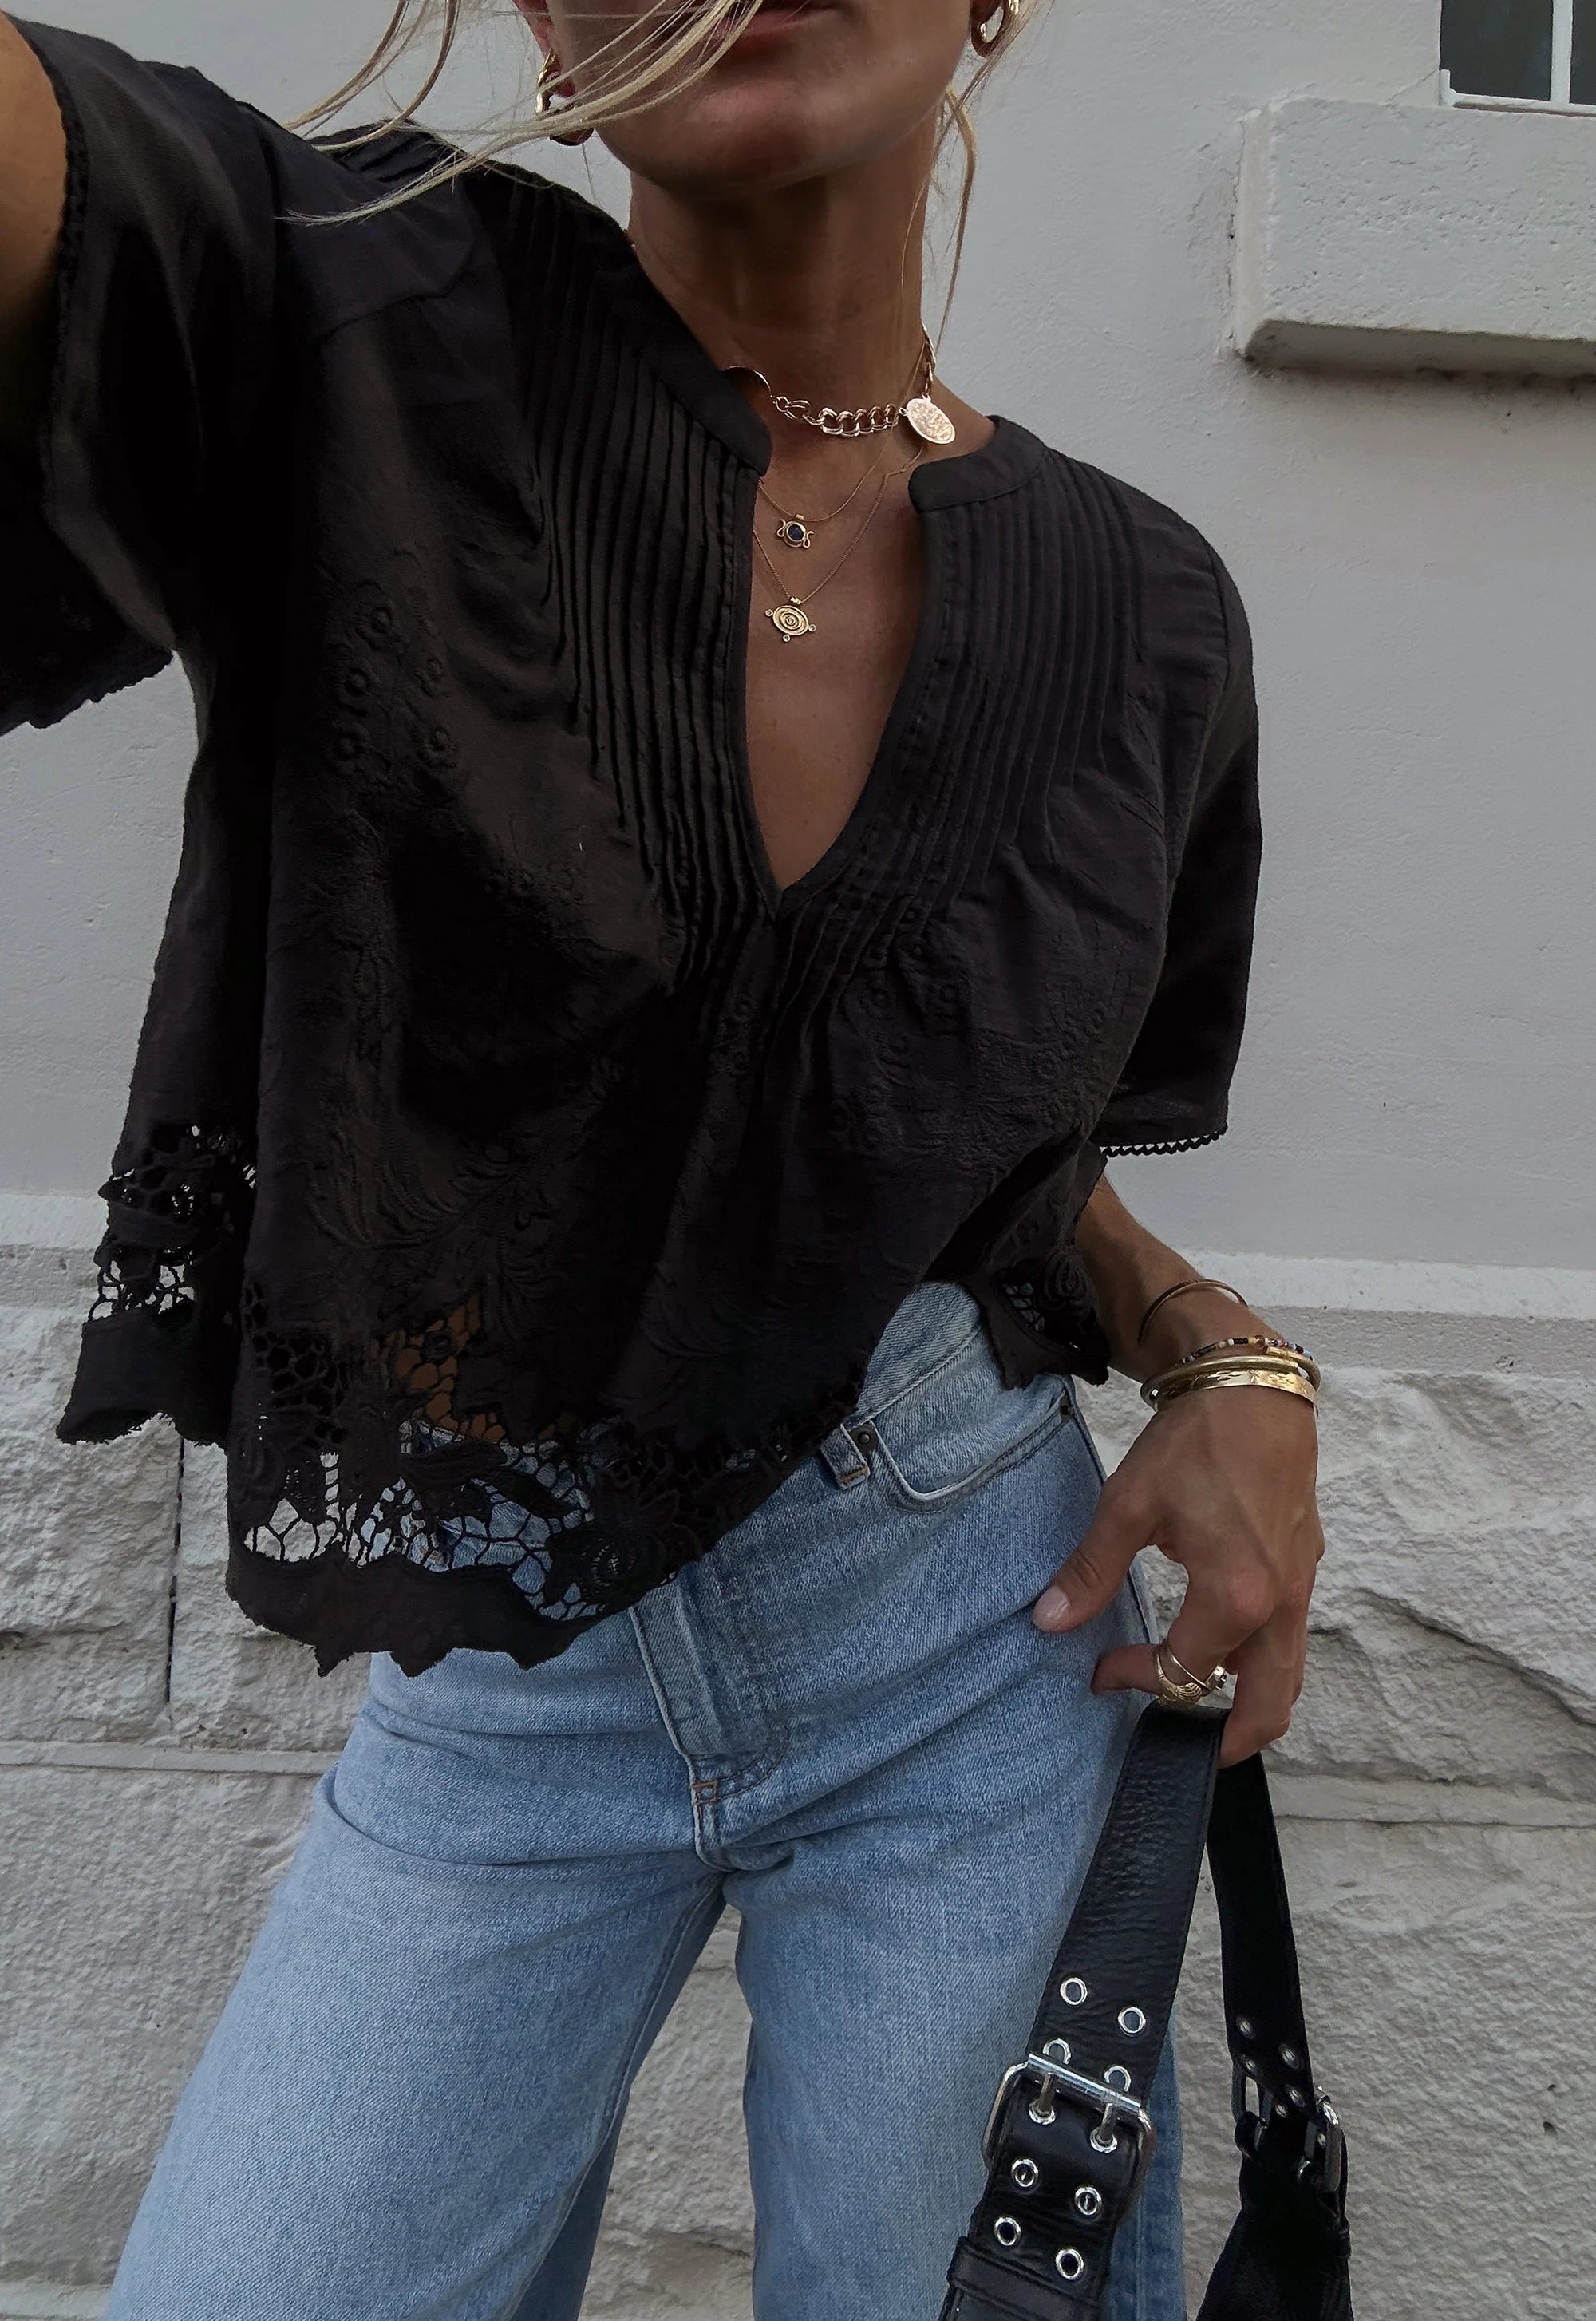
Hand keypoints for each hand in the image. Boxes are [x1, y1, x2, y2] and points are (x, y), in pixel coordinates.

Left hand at [1033, 1384, 1322, 1766]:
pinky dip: (1260, 1657)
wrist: (1253, 1389)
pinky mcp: (1305, 1565)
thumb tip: (1049, 1621)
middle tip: (1179, 1741)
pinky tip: (1219, 1637)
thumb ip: (1091, 1572)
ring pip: (1285, 1674)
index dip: (1135, 1680)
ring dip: (1247, 1699)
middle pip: (1268, 1709)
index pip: (1183, 1675)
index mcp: (1235, 1597)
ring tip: (1198, 1698)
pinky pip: (1289, 1635)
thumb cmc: (1195, 1443)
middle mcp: (1279, 1604)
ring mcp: (1300, 1586)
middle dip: (1225, 1739)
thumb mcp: (1128, 1507)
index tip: (1100, 1669)